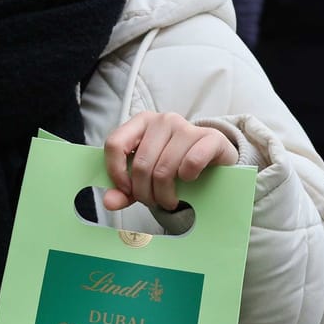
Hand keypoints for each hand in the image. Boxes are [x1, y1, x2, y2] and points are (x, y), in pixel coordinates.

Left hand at [101, 112, 238, 212]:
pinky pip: (191, 162)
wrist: (213, 161)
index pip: (114, 144)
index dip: (116, 173)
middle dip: (144, 192)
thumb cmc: (175, 166)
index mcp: (141, 122)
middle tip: (153, 202)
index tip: (127, 190)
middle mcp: (163, 120)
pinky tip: (189, 180)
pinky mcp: (210, 138)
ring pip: (164, 168)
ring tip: (169, 200)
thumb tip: (109, 202)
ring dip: (164, 194)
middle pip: (140, 164)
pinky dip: (188, 178)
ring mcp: (187, 126)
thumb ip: (125, 190)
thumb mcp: (146, 177)